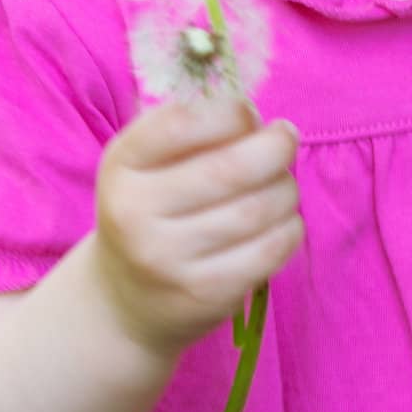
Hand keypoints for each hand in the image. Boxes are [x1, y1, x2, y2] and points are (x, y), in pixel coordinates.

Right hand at [92, 95, 303, 358]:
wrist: (124, 298)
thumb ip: (194, 131)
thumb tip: (259, 122)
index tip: (248, 115)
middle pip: (228, 170)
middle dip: (274, 147)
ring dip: (285, 188)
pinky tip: (282, 220)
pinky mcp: (205, 294)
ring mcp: (169, 260)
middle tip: (285, 139)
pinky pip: (270, 250)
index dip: (230, 112)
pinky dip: (289, 227)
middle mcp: (136, 213)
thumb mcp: (147, 163)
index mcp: (121, 166)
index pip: (181, 124)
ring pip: (257, 209)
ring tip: (281, 184)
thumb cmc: (150, 210)